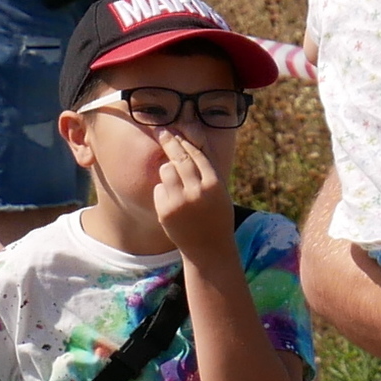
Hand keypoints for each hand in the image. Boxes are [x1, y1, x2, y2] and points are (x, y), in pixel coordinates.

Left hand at [153, 128, 235, 262]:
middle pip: (179, 158)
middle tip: (162, 132)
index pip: (197, 154)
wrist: (208, 248)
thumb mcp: (220, 191)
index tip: (176, 132)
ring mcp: (180, 202)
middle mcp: (197, 191)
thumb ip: (208, 169)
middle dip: (169, 142)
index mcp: (214, 184)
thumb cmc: (216, 215)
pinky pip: (159, 189)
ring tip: (176, 182)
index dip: (185, 141)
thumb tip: (190, 142)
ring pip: (166, 170)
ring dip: (168, 170)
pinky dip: (164, 191)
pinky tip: (174, 202)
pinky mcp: (165, 211)